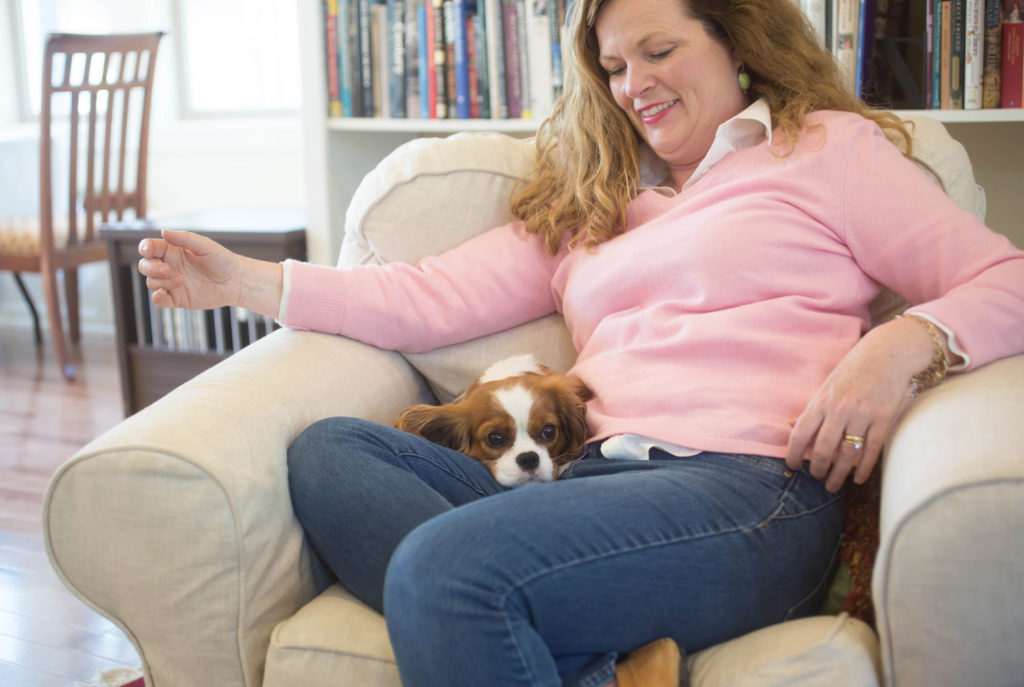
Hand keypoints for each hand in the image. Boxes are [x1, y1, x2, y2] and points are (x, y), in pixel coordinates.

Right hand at [138, 229, 242, 309]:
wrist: (235, 282)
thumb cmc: (222, 260)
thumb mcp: (204, 245)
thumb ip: (184, 238)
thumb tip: (163, 231)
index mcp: (172, 251)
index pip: (150, 248)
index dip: (145, 248)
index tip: (148, 250)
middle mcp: (169, 266)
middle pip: (145, 266)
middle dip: (151, 268)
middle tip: (167, 270)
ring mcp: (172, 283)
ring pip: (151, 283)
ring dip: (161, 282)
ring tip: (181, 280)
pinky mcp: (177, 298)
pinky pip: (159, 300)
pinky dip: (157, 298)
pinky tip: (164, 293)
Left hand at [785, 317, 935, 491]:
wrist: (889, 352)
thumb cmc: (855, 368)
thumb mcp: (828, 385)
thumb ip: (814, 408)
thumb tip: (793, 427)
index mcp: (821, 401)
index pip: (800, 434)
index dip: (793, 454)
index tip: (791, 467)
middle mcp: (839, 410)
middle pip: (822, 449)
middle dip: (817, 469)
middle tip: (816, 478)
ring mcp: (862, 415)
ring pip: (847, 454)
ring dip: (838, 474)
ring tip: (833, 485)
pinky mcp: (884, 418)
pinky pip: (872, 450)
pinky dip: (863, 468)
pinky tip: (858, 478)